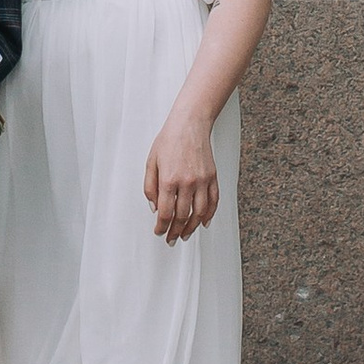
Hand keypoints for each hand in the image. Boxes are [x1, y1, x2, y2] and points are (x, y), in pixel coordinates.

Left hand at [144, 120, 218, 244]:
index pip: (165, 213)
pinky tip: (204, 223)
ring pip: (199, 213)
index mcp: (169, 179)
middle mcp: (187, 182)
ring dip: (192, 227)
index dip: (162, 227)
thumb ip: (150, 187)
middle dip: (175, 231)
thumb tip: (155, 208)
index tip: (159, 232)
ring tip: (185, 234)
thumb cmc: (169, 140)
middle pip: (182, 216)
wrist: (190, 124)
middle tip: (171, 239)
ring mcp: (202, 181)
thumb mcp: (151, 162)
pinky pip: (213, 201)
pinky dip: (209, 215)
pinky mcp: (212, 177)